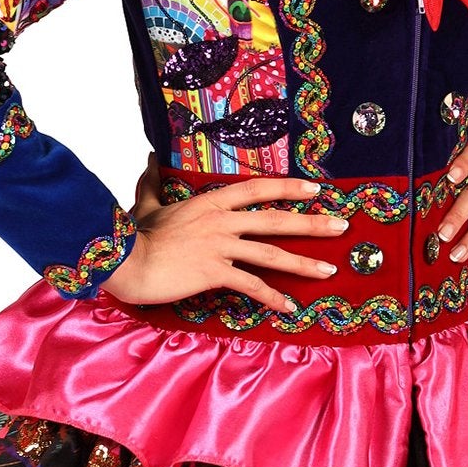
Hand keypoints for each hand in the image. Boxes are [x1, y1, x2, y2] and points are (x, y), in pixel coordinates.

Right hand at [103, 171, 349, 314]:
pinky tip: (290, 307)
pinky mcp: (214, 272)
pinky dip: (272, 298)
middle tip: (341, 226)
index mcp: (209, 202)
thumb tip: (151, 159)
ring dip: (304, 263)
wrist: (125, 261)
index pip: (257, 189)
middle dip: (312, 223)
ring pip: (271, 253)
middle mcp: (221, 221)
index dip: (287, 187)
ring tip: (330, 270)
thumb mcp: (147, 204)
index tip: (314, 188)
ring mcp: (220, 246)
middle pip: (276, 219)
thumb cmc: (134, 235)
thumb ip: (153, 183)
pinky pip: (251, 286)